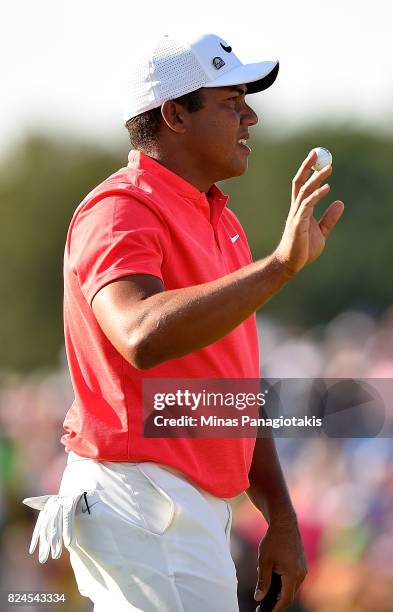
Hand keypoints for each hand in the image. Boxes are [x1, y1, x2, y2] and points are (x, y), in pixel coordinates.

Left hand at [254, 516, 307, 611]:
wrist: (285, 523)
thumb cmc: (273, 540)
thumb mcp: (264, 561)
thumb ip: (263, 581)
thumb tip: (259, 597)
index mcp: (292, 574)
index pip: (285, 599)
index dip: (275, 608)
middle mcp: (301, 574)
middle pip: (289, 595)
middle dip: (276, 602)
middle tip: (262, 606)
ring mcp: (303, 570)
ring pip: (291, 588)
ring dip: (280, 593)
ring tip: (266, 595)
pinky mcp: (301, 565)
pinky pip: (293, 580)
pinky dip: (284, 584)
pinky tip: (273, 583)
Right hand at [274, 150, 343, 275]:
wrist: (291, 264)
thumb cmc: (302, 250)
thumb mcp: (321, 231)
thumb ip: (329, 217)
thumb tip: (340, 202)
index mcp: (300, 210)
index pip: (302, 186)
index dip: (308, 172)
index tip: (316, 159)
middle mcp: (296, 209)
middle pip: (300, 183)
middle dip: (307, 167)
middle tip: (317, 153)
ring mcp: (296, 215)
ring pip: (305, 191)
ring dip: (316, 178)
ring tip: (329, 168)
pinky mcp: (299, 224)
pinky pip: (308, 205)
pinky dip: (317, 195)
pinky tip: (327, 189)